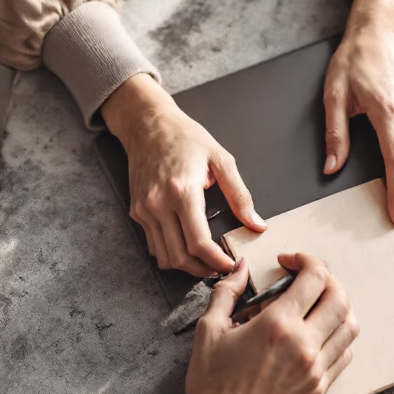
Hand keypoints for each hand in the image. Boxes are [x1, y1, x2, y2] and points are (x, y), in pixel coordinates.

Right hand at [102, 74, 264, 276]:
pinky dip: (170, 254)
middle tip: (221, 268)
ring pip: (164, 257)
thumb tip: (256, 223)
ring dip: (186, 267)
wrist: (148, 124)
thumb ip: (240, 195)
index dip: (217, 261)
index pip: (199, 243)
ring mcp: (144, 210)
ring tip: (205, 262)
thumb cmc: (184, 137)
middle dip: (204, 270)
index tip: (230, 264)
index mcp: (183, 191)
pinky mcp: (137, 211)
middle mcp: (159, 204)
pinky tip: (186, 247)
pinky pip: (153, 245)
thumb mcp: (221, 159)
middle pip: (180, 257)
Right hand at [185, 253, 358, 393]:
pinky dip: (338, 337)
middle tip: (307, 279)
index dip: (305, 260)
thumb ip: (227, 292)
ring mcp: (316, 368)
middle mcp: (304, 344)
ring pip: (350, 325)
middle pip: (340, 297)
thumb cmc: (212, 383)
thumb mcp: (208, 330)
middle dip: (327, 279)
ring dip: (338, 307)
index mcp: (277, 325)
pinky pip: (345, 354)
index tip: (289, 262)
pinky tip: (318, 334)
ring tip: (317, 306)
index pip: (314, 277)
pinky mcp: (320, 387)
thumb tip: (240, 268)